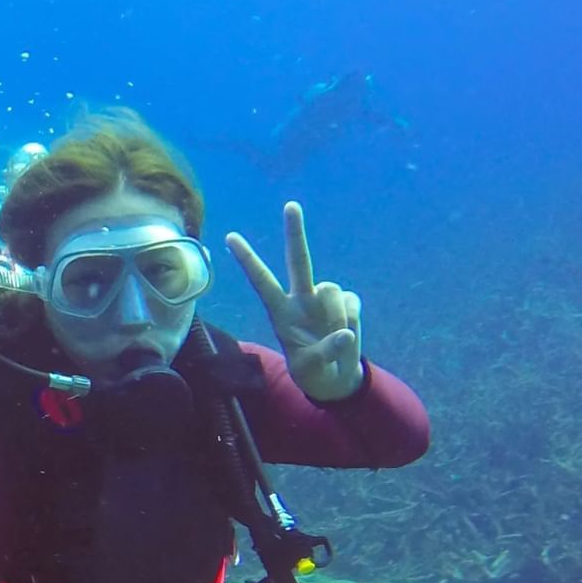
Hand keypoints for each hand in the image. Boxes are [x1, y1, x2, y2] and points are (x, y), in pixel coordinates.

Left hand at [225, 201, 363, 401]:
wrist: (335, 377)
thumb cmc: (312, 371)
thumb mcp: (312, 367)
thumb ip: (325, 351)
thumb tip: (346, 334)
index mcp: (280, 311)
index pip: (261, 281)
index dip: (247, 260)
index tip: (229, 236)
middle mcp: (300, 298)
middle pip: (298, 260)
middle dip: (295, 233)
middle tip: (290, 205)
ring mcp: (324, 299)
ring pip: (332, 290)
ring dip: (336, 315)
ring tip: (333, 337)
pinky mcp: (347, 303)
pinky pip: (353, 303)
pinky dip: (352, 320)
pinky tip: (347, 333)